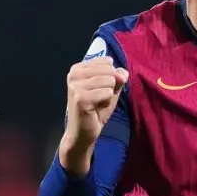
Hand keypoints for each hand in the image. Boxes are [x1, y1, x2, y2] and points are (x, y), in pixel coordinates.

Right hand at [59, 57, 127, 174]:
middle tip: (98, 99)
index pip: (108, 62)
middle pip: (110, 70)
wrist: (83, 132)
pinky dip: (106, 102)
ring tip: (96, 104)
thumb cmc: (96, 110)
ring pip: (110, 81)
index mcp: (78, 68)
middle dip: (110, 87)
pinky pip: (108, 93)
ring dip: (108, 96)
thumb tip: (122, 73)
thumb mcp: (110, 89)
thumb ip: (118, 77)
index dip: (110, 78)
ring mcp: (75, 85)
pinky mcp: (80, 98)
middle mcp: (74, 74)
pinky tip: (95, 109)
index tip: (98, 90)